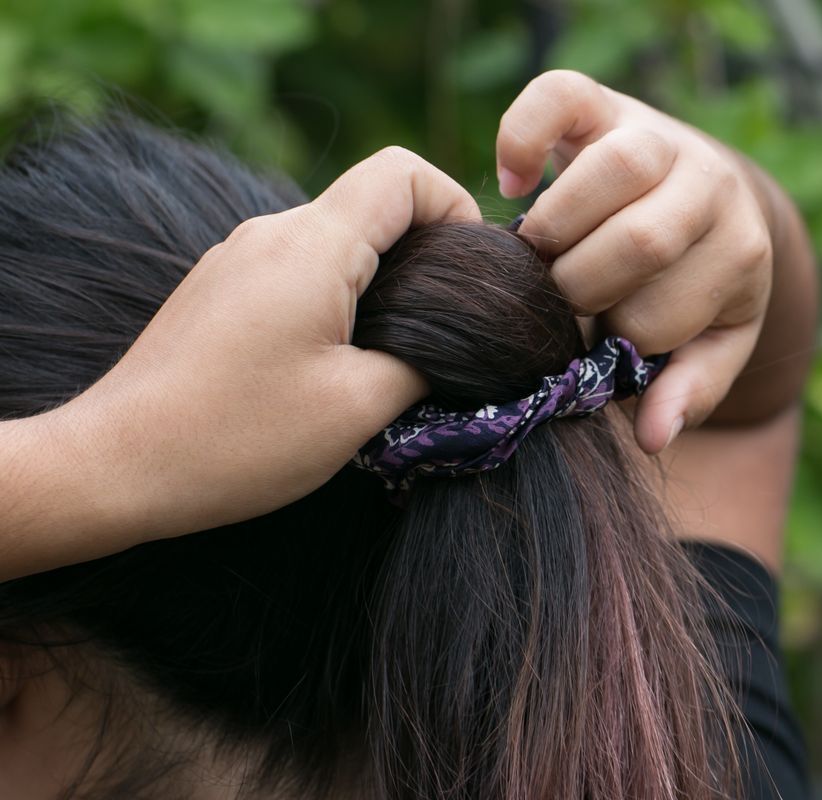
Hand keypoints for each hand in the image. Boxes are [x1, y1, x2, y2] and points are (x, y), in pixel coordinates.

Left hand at [62, 147, 478, 540]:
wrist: (116, 466)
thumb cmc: (237, 439)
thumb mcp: (357, 408)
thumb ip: (424, 363)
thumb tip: (456, 348)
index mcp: (312, 247)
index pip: (403, 173)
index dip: (454, 207)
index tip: (465, 275)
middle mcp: (271, 233)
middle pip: (373, 204)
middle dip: (424, 256)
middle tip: (440, 331)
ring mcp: (239, 258)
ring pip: (337, 241)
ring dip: (380, 285)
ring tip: (386, 358)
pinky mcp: (221, 289)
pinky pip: (299, 270)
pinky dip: (336, 301)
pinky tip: (331, 365)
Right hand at [496, 70, 773, 452]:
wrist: (710, 190)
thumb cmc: (699, 280)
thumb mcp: (712, 340)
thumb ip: (689, 387)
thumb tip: (653, 436)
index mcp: (739, 250)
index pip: (658, 315)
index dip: (612, 340)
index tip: (599, 333)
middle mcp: (708, 182)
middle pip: (641, 242)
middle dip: (582, 289)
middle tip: (564, 299)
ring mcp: (657, 133)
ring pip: (611, 169)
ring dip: (557, 229)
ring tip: (542, 254)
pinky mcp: (605, 101)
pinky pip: (557, 97)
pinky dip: (520, 139)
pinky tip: (515, 181)